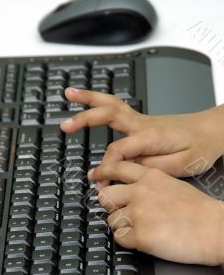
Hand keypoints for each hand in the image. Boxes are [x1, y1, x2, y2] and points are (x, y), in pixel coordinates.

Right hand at [60, 88, 223, 180]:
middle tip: (65, 125)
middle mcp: (143, 123)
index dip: (106, 167)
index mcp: (150, 136)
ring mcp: (142, 119)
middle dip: (84, 119)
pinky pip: (117, 107)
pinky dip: (100, 102)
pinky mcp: (142, 121)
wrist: (213, 130)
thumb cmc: (200, 148)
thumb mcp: (181, 166)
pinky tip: (92, 102)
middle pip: (108, 115)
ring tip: (69, 93)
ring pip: (111, 104)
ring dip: (89, 98)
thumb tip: (128, 166)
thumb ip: (152, 166)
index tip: (100, 181)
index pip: (118, 150)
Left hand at [93, 161, 223, 265]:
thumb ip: (150, 185)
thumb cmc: (199, 211)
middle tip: (121, 212)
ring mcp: (138, 213)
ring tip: (143, 229)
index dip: (103, 172)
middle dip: (110, 206)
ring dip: (122, 226)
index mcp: (150, 177)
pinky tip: (145, 239)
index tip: (96, 175)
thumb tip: (132, 190)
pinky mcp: (140, 235)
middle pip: (105, 196)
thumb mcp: (172, 185)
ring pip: (111, 220)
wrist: (214, 229)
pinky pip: (120, 239)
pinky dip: (129, 241)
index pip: (117, 168)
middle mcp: (140, 192)